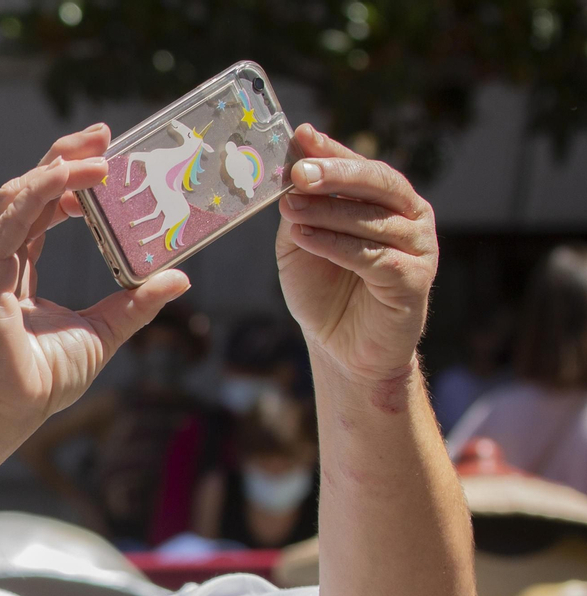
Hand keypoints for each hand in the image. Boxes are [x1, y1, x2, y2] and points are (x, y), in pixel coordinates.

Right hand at [0, 124, 189, 430]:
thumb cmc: (43, 379)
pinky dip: (44, 189)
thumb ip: (137, 302)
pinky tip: (74, 175)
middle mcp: (1, 259)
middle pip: (29, 191)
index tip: (108, 162)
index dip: (72, 181)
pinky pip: (13, 216)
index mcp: (20, 268)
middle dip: (65, 158)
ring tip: (98, 150)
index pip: (42, 209)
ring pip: (19, 194)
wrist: (11, 409)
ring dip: (58, 166)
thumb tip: (179, 280)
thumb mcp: (106, 330)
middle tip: (106, 136)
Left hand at [276, 124, 437, 383]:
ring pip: (373, 219)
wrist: (342, 348)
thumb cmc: (323, 290)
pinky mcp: (414, 280)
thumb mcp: (301, 243)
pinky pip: (372, 256)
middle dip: (336, 173)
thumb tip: (292, 168)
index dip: (332, 150)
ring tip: (290, 208)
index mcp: (387, 201)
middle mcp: (410, 217)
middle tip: (299, 172)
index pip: (361, 165)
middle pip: (378, 182)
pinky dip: (336, 245)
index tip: (301, 136)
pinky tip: (305, 237)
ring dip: (328, 211)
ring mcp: (418, 247)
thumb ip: (301, 209)